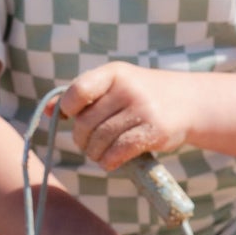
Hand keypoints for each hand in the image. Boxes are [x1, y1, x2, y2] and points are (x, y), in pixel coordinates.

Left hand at [60, 62, 196, 167]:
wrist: (189, 101)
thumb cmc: (141, 94)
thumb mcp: (114, 85)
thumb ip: (82, 95)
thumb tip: (46, 111)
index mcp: (114, 73)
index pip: (78, 91)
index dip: (68, 109)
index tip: (72, 117)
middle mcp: (128, 88)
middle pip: (86, 123)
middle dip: (81, 139)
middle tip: (87, 144)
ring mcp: (142, 109)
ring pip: (100, 141)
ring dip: (94, 153)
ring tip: (98, 153)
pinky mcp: (154, 131)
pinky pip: (118, 152)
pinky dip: (108, 161)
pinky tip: (110, 161)